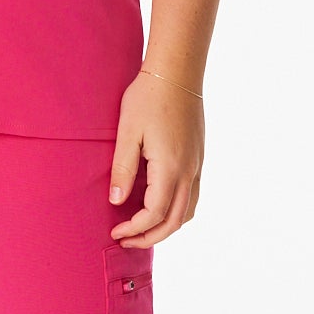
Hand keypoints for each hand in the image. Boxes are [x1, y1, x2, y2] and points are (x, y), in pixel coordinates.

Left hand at [108, 71, 203, 246]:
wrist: (177, 72)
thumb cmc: (148, 98)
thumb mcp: (127, 132)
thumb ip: (122, 169)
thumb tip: (116, 201)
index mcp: (170, 168)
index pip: (154, 214)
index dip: (134, 228)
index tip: (115, 231)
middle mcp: (189, 171)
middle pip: (176, 221)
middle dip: (151, 237)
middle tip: (126, 240)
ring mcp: (197, 165)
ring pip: (189, 211)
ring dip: (167, 226)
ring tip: (142, 228)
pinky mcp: (198, 158)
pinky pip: (192, 196)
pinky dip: (177, 210)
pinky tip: (158, 204)